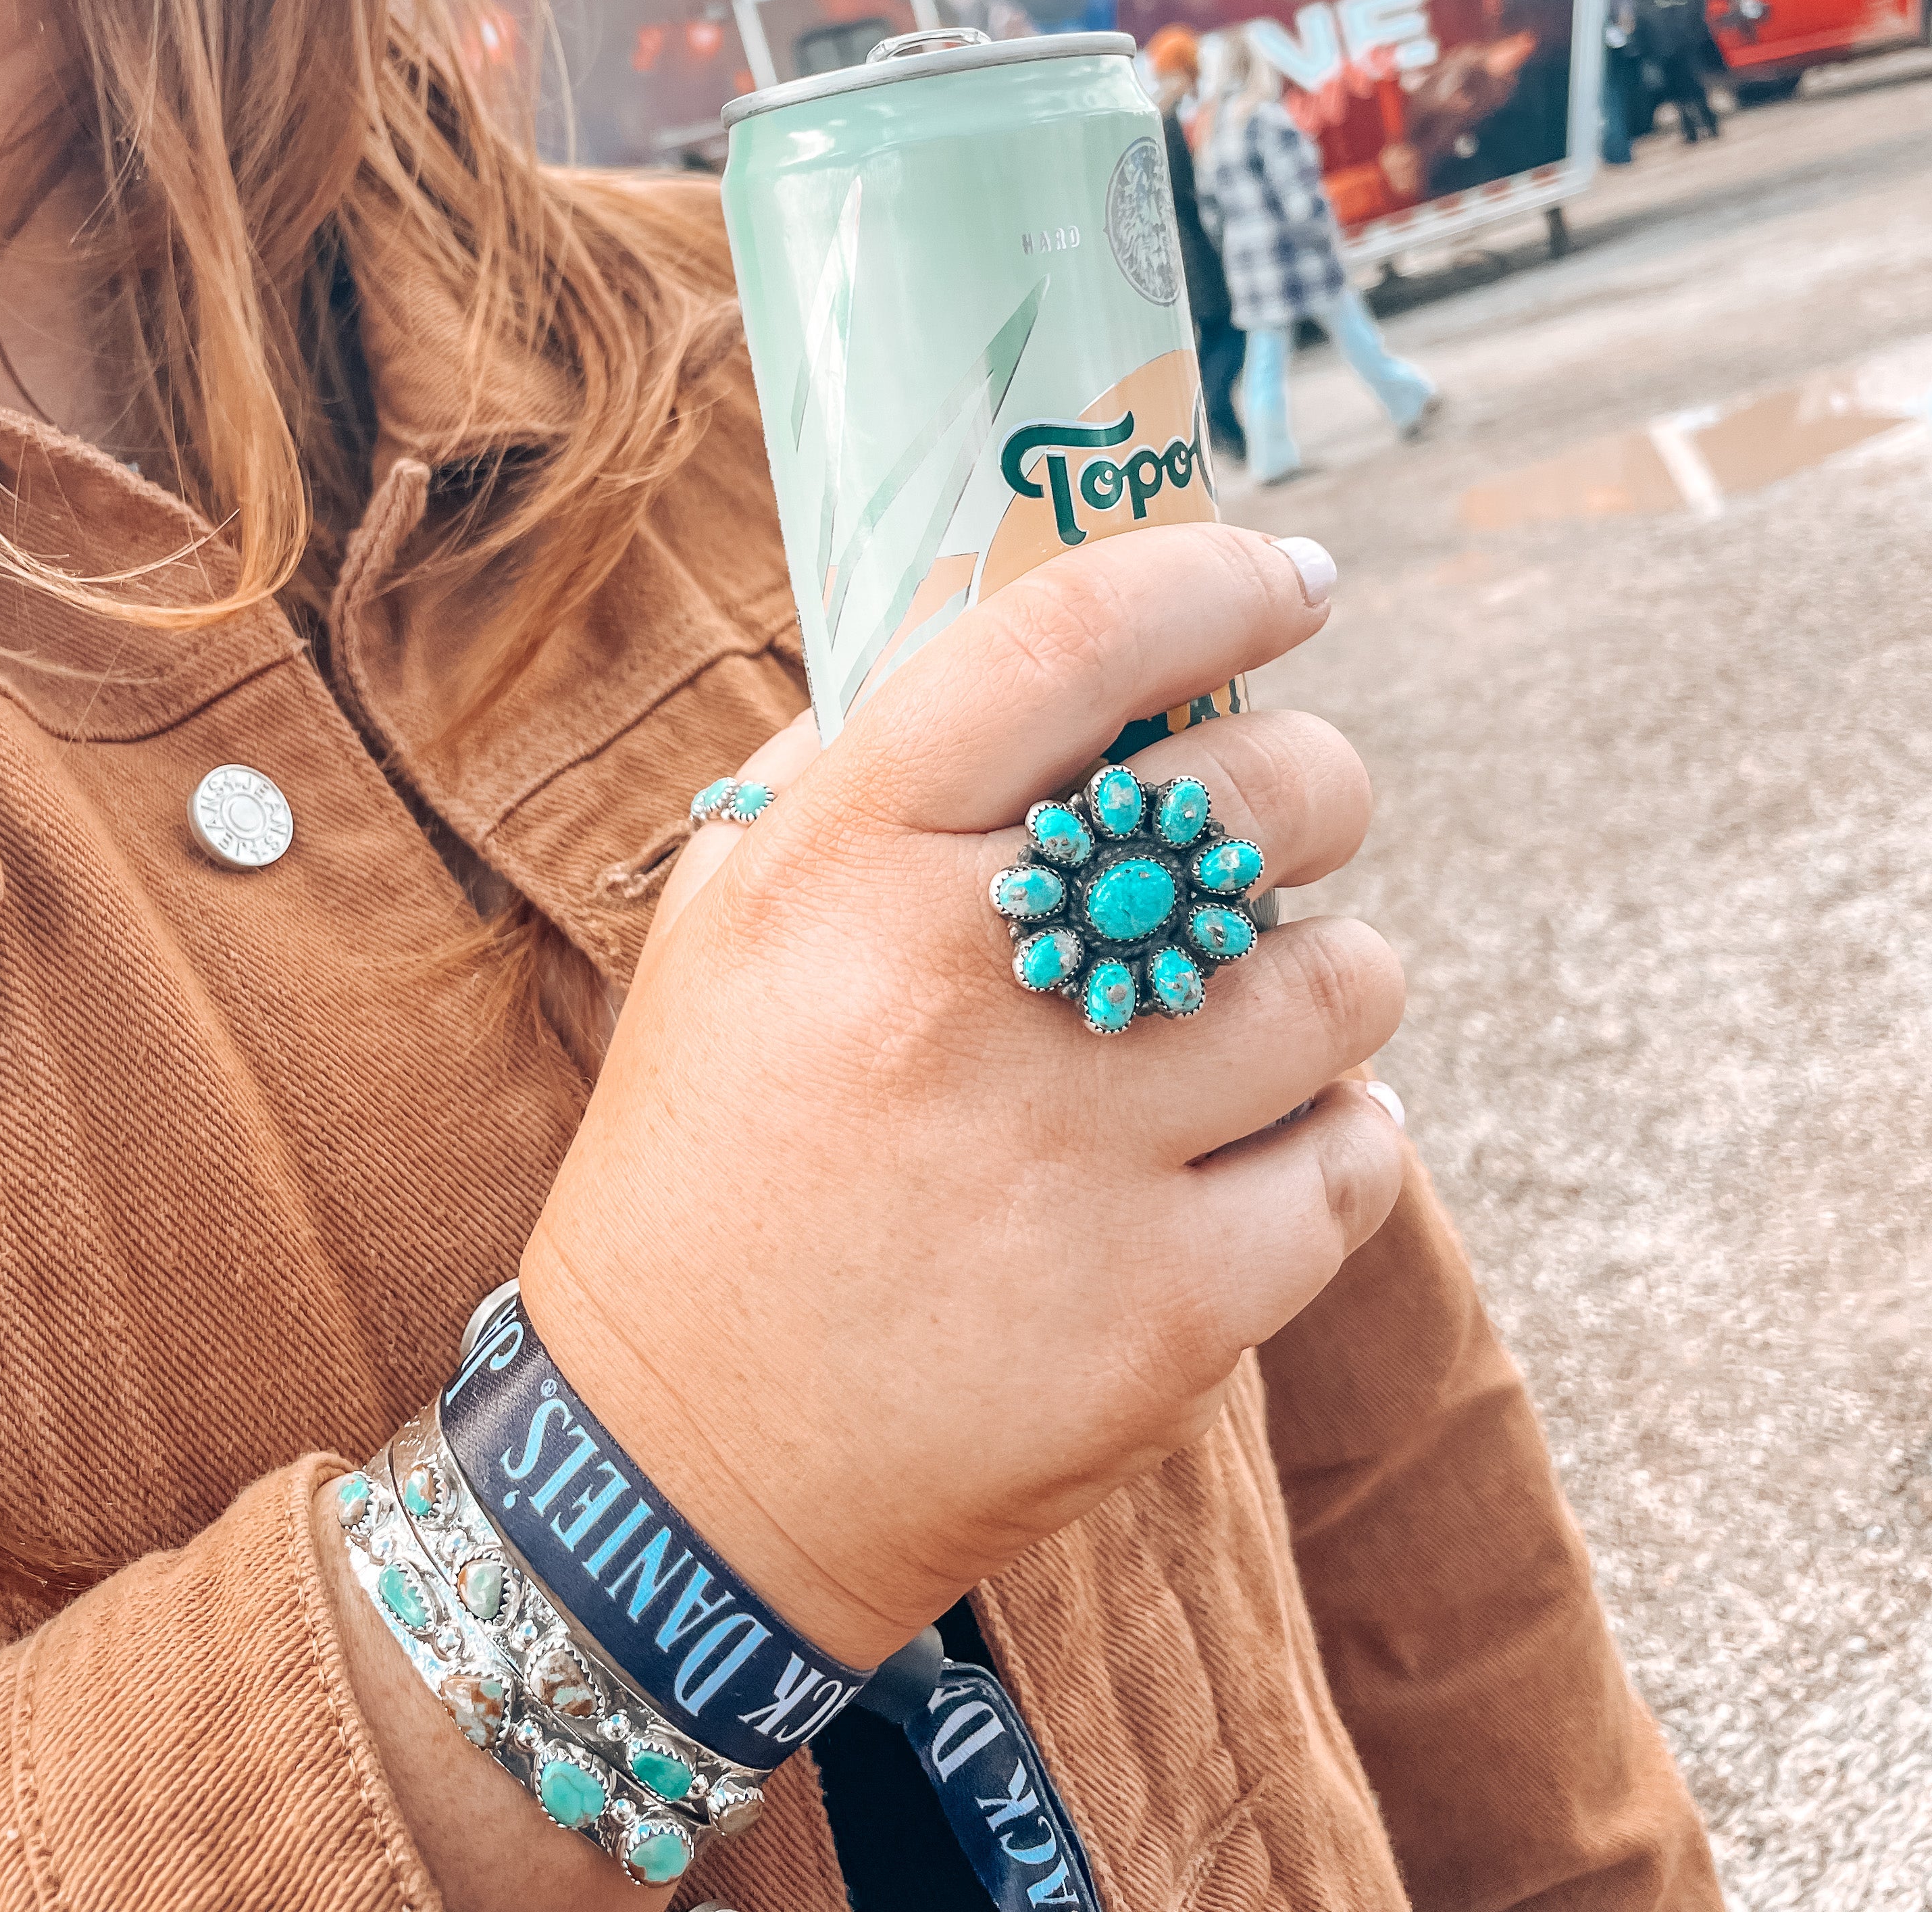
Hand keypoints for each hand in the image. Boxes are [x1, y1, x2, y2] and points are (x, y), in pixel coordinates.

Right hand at [523, 525, 1405, 1666]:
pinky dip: (1334, 1144)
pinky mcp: (1172, 1311)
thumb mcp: (726, 922)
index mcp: (843, 863)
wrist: (685, 1472)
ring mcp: (1081, 1154)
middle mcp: (963, 984)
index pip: (1067, 637)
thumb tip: (1019, 626)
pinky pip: (1363, 1158)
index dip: (1210, 577)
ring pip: (1347, 978)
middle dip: (1311, 787)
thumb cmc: (716, 1160)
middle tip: (1271, 832)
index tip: (1285, 579)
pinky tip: (1249, 1157)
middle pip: (1268, 797)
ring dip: (1324, 980)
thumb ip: (859, 762)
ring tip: (1243, 1020)